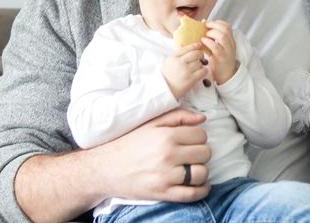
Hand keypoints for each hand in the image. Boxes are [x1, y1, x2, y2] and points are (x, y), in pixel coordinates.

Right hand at [92, 108, 211, 201]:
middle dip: (200, 153)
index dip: (198, 137)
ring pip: (201, 173)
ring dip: (200, 171)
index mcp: (166, 136)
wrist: (105, 168)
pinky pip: (193, 194)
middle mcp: (167, 155)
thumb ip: (178, 116)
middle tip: (190, 154)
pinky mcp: (163, 193)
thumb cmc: (129, 143)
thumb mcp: (151, 123)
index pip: (201, 134)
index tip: (190, 140)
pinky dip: (202, 190)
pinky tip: (199, 184)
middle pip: (204, 153)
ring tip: (192, 168)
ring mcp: (166, 176)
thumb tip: (202, 118)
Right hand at [162, 43, 207, 98]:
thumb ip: (176, 56)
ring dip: (201, 64)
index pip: (186, 48)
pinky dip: (204, 71)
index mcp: (173, 58)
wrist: (164, 91)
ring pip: (199, 63)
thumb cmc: (166, 77)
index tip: (199, 45)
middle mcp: (179, 63)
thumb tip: (185, 47)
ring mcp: (185, 71)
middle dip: (200, 55)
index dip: (195, 46)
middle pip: (195, 54)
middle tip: (201, 57)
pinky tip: (201, 72)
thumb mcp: (167, 63)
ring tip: (198, 68)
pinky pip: (203, 71)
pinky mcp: (191, 79)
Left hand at [201, 20, 237, 83]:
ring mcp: (227, 51)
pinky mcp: (221, 58)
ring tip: (205, 35)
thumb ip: (214, 37)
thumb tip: (204, 23)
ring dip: (212, 33)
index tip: (209, 23)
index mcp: (231, 41)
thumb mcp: (220, 48)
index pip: (227, 26)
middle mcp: (231, 45)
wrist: (226, 76)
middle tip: (205, 27)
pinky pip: (216, 47)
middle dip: (214, 25)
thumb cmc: (220, 61)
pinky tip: (203, 42)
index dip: (217, 22)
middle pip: (226, 29)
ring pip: (223, 36)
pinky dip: (208, 42)